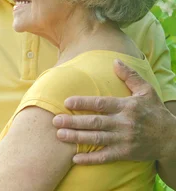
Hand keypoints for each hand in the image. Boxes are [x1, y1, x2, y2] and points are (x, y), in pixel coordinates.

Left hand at [53, 59, 175, 163]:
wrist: (171, 139)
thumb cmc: (155, 112)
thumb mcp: (146, 91)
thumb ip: (130, 76)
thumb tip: (115, 61)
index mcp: (126, 106)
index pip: (101, 104)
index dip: (83, 103)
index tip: (66, 102)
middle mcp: (124, 123)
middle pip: (95, 122)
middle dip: (74, 122)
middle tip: (55, 120)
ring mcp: (124, 139)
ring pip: (97, 139)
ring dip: (77, 138)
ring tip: (59, 135)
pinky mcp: (125, 153)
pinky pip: (105, 156)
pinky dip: (90, 159)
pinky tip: (75, 158)